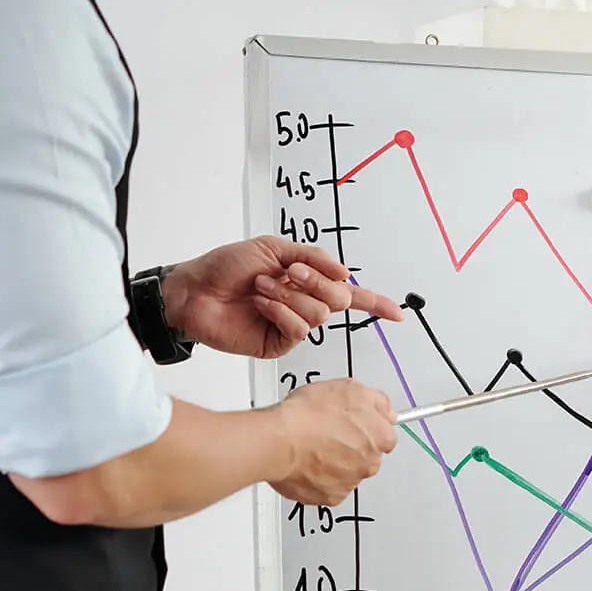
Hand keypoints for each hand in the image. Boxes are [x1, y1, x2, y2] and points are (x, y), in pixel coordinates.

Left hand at [163, 237, 403, 359]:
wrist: (194, 290)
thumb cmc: (225, 267)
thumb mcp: (272, 247)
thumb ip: (312, 257)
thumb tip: (345, 272)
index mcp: (306, 281)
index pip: (349, 294)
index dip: (375, 302)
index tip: (397, 312)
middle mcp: (303, 303)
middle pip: (338, 299)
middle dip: (315, 283)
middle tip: (287, 273)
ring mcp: (292, 324)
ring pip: (320, 314)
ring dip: (290, 296)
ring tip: (262, 289)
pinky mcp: (279, 342)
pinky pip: (300, 329)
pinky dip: (281, 312)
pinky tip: (261, 305)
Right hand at [269, 379, 397, 506]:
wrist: (279, 441)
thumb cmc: (308, 415)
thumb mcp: (349, 388)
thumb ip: (377, 401)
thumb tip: (386, 410)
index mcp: (380, 437)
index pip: (384, 435)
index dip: (365, 427)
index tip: (353, 424)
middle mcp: (370, 463)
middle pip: (366, 456)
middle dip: (350, 447)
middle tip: (327, 434)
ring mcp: (351, 481)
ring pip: (347, 472)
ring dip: (334, 463)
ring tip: (312, 447)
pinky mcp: (330, 496)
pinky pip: (329, 488)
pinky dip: (319, 479)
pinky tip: (306, 463)